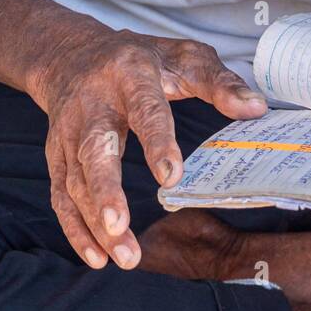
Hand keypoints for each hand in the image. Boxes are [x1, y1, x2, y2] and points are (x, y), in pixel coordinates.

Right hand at [31, 27, 267, 269]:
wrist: (71, 53)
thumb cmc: (140, 58)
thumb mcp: (183, 57)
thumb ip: (219, 82)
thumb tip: (256, 108)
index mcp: (130, 73)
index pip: (145, 109)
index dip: (157, 142)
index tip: (171, 177)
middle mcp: (93, 102)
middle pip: (95, 147)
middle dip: (105, 189)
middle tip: (120, 226)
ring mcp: (68, 130)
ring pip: (75, 178)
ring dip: (95, 220)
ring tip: (124, 256)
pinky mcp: (54, 153)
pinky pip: (60, 194)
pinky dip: (74, 227)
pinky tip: (96, 256)